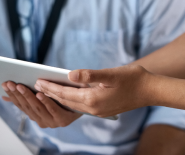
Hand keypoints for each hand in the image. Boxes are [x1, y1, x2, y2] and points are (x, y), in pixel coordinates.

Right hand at [1, 81, 81, 127]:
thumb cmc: (61, 98)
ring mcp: (52, 122)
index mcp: (36, 115)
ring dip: (28, 96)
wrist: (84, 103)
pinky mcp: (63, 120)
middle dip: (18, 94)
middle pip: (27, 106)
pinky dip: (45, 102)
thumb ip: (26, 96)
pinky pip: (52, 110)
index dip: (12, 95)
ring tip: (22, 86)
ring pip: (37, 108)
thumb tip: (5, 96)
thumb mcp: (42, 95)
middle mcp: (42, 121)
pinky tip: (40, 93)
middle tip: (12, 83)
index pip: (21, 105)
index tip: (5, 84)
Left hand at [34, 65, 156, 117]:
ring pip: (73, 104)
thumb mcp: (111, 73)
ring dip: (59, 97)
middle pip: (67, 102)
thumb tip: (70, 75)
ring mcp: (98, 111)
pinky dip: (70, 99)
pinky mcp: (102, 109)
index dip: (51, 88)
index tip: (38, 82)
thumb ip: (90, 75)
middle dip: (51, 93)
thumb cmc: (132, 79)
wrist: (149, 90)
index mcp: (94, 100)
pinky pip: (81, 105)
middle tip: (35, 86)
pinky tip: (66, 94)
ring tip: (47, 90)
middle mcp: (94, 109)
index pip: (66, 95)